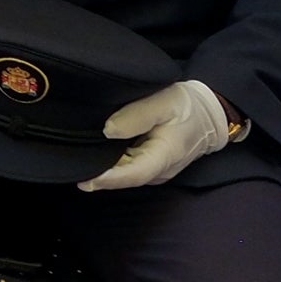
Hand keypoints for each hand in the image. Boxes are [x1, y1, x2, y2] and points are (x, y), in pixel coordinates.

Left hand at [80, 79, 233, 191]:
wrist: (211, 114)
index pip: (133, 174)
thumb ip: (137, 116)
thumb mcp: (163, 102)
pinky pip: (129, 168)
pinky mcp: (152, 164)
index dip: (108, 179)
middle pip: (125, 178)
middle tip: (69, 168)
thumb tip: (108, 130)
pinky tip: (93, 156)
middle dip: (98, 176)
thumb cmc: (187, 106)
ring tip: (75, 162)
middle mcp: (160, 170)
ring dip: (103, 171)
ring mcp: (156, 170)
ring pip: (125, 175)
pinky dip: (111, 164)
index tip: (84, 179)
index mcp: (165, 156)